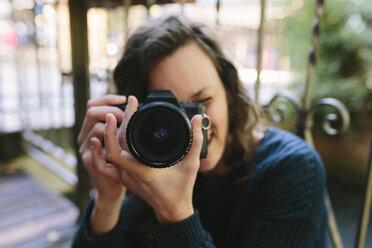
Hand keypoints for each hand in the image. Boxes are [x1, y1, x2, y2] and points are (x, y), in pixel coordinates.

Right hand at [78, 95, 126, 201]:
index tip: (124, 98)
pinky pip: (95, 146)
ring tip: (127, 130)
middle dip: (112, 111)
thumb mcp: (121, 138)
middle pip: (91, 112)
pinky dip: (107, 139)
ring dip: (113, 127)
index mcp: (91, 127)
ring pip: (96, 128)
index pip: (92, 105)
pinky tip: (115, 137)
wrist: (113, 185)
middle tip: (127, 116)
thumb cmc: (120, 160)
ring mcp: (85, 148)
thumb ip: (123, 123)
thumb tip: (134, 103)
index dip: (107, 99)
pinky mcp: (90, 160)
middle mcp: (85, 136)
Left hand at [104, 96, 203, 223]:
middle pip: (112, 145)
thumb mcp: (192, 165)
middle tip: (128, 104)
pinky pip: (112, 159)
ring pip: (110, 151)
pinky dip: (109, 146)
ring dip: (112, 132)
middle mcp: (128, 174)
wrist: (172, 209)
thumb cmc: (181, 189)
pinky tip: (111, 133)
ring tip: (121, 115)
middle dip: (116, 122)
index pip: (116, 149)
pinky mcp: (125, 177)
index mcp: (141, 172)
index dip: (113, 128)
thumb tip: (198, 119)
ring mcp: (124, 177)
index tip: (122, 109)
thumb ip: (195, 141)